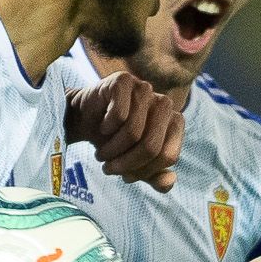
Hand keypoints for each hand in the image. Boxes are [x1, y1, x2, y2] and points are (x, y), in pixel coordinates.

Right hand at [65, 71, 182, 190]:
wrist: (85, 120)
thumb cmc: (114, 141)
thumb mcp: (136, 165)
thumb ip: (155, 176)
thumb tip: (169, 181)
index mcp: (175, 123)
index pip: (167, 156)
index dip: (144, 172)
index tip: (125, 177)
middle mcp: (165, 104)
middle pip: (151, 146)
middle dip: (127, 164)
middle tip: (109, 169)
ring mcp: (145, 89)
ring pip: (133, 132)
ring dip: (113, 149)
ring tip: (102, 153)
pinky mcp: (124, 80)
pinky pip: (119, 114)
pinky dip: (107, 128)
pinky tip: (102, 127)